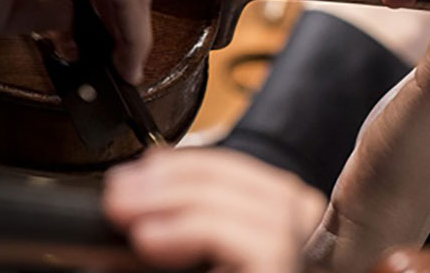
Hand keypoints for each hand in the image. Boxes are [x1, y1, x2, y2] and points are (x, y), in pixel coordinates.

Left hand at [104, 148, 325, 272]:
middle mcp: (311, 240)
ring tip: (123, 211)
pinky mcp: (283, 270)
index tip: (138, 172)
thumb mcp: (184, 259)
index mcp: (292, 232)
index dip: (193, 166)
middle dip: (180, 176)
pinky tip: (148, 238)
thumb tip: (131, 195)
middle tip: (118, 191)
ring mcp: (302, 254)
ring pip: (249, 203)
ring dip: (175, 199)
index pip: (250, 179)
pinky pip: (243, 236)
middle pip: (256, 181)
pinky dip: (188, 230)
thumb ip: (170, 232)